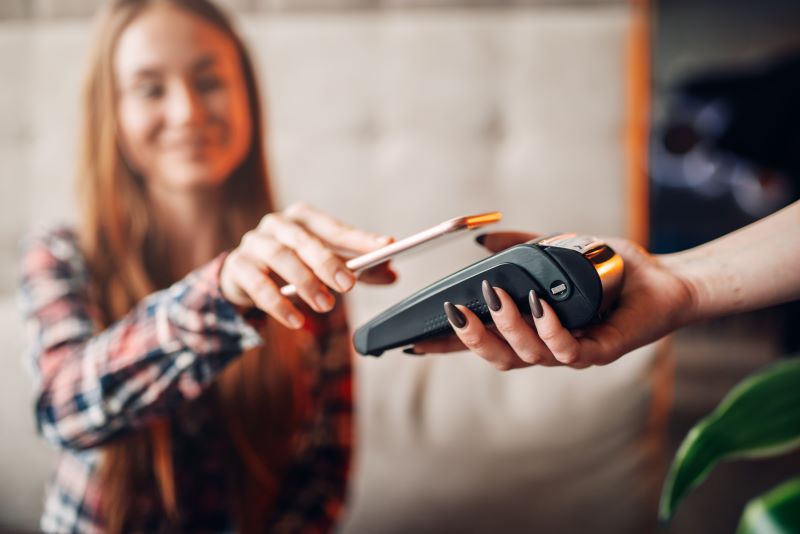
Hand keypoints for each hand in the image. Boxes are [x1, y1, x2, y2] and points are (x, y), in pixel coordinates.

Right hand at [220, 203, 395, 328]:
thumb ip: (357, 268)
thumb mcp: (324, 265)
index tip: (387, 246)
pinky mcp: (237, 267)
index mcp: (303, 218)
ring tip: (325, 305)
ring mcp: (254, 243)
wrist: (243, 277)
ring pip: (280, 257)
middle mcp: (277, 224)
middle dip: (328, 261)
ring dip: (305, 282)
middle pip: (304, 239)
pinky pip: (258, 284)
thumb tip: (392, 274)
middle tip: (349, 284)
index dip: (360, 238)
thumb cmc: (292, 265)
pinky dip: (279, 304)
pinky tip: (297, 321)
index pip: (335, 227)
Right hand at [414, 231, 695, 369]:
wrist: (663, 275)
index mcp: (531, 329)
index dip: (449, 345)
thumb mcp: (554, 252)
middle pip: (498, 357)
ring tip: (495, 297)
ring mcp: (573, 351)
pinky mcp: (602, 349)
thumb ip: (518, 250)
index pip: (484, 341)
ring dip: (507, 329)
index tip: (413, 341)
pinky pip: (570, 351)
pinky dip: (550, 330)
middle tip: (454, 314)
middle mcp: (547, 345)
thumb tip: (480, 243)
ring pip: (528, 356)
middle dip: (471, 340)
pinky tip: (540, 306)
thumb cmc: (610, 268)